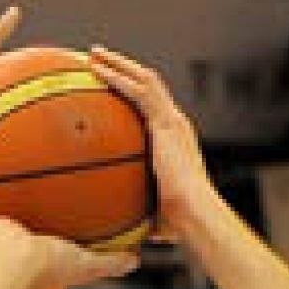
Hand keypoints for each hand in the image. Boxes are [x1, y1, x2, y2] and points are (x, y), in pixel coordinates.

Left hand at [88, 47, 215, 240]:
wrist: (194, 214)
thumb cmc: (176, 222)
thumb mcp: (148, 211)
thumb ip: (132, 211)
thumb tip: (112, 233)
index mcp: (173, 140)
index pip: (152, 107)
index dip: (133, 92)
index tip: (112, 85)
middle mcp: (175, 124)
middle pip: (148, 85)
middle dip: (123, 68)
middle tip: (98, 59)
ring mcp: (172, 121)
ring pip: (144, 79)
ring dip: (118, 64)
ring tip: (94, 54)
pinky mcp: (166, 123)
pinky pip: (138, 91)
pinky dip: (118, 77)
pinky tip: (97, 70)